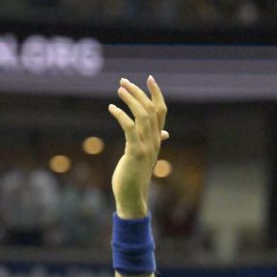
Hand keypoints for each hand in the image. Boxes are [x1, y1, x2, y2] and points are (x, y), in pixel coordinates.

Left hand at [109, 75, 167, 216]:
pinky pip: (130, 128)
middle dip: (139, 92)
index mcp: (157, 139)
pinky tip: (111, 108)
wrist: (133, 197)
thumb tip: (165, 133)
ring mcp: (146, 146)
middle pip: (151, 109)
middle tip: (124, 81)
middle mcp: (155, 140)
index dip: (157, 94)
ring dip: (130, 100)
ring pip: (142, 115)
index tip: (149, 79)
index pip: (161, 111)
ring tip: (119, 90)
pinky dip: (121, 115)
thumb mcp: (147, 156)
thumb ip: (154, 141)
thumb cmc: (135, 176)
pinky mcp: (135, 152)